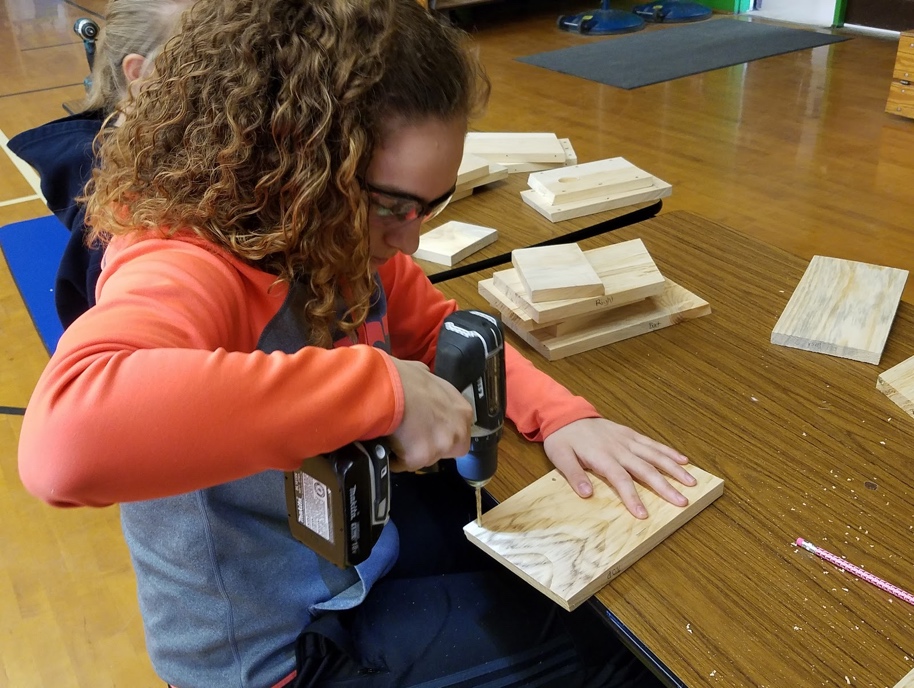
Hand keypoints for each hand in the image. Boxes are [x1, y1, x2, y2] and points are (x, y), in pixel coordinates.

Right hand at [388, 357, 472, 471]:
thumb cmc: (404, 378)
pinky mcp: (419, 459)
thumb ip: (433, 389)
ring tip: (395, 436)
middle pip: (450, 450)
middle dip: (433, 447)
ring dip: (412, 452)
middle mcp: (457, 432)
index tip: (429, 428)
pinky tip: (386, 443)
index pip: (460, 430)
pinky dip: (394, 458)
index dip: (443, 430)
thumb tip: (425, 385)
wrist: (386, 390)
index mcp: (463, 411)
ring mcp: (439, 447)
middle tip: (413, 437)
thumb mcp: (426, 375)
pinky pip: (404, 464)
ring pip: (426, 458)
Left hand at [543, 418, 695, 518]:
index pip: (621, 480)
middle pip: (646, 469)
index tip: (643, 515)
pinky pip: (652, 443)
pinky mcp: (630, 434)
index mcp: (602, 456)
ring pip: (655, 455)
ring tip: (692, 483)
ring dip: (674, 469)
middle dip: (665, 487)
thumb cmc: (562, 439)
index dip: (632, 497)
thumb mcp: (559, 457)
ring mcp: (627, 439)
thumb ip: (573, 475)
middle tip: (682, 502)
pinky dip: (669, 451)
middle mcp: (619, 448)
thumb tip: (586, 494)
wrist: (566, 414)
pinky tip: (684, 460)